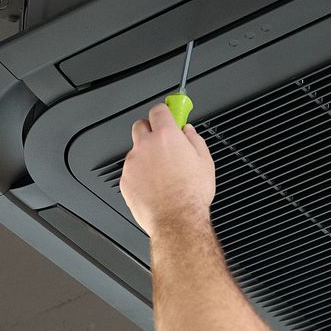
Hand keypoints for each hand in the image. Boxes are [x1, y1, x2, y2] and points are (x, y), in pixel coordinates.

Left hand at [119, 103, 215, 235]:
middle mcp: (145, 146)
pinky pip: (131, 171)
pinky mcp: (125, 180)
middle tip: (162, 141)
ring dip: (145, 156)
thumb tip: (188, 131)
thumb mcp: (205, 161)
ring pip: (135, 151)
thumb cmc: (191, 194)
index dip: (164, 112)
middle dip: (150, 130)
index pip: (158, 110)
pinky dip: (139, 175)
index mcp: (166, 136)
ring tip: (162, 172)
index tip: (168, 115)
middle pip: (140, 125)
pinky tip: (154, 185)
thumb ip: (194, 139)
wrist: (177, 220)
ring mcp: (132, 163)